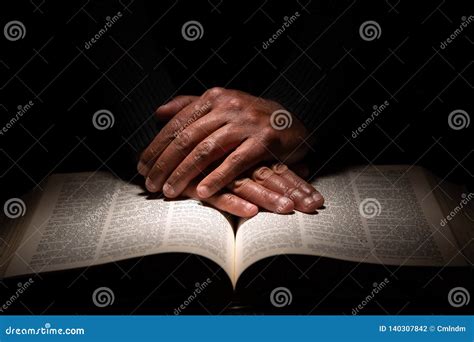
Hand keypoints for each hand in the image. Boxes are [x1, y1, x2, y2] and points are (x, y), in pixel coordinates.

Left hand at [138, 88, 308, 198]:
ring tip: (169, 191)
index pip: (177, 123)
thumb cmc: (251, 117)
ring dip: (185, 173)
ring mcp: (246, 123)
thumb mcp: (221, 105)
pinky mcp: (264, 140)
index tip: (142, 166)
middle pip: (187, 138)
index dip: (157, 146)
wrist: (292, 121)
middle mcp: (228, 106)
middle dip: (164, 163)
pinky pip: (235, 162)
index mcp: (214, 98)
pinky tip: (202, 192)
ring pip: (206, 150)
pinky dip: (217, 178)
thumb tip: (158, 113)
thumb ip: (189, 106)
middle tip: (149, 183)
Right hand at [181, 163, 323, 217]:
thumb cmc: (204, 151)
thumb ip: (269, 160)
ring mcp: (216, 170)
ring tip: (288, 209)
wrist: (164, 154)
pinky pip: (219, 195)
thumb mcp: (238, 154)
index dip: (297, 179)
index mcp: (244, 150)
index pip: (275, 166)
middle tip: (313, 205)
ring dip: (268, 197)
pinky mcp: (197, 183)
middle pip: (267, 174)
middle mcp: (233, 157)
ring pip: (246, 184)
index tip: (316, 197)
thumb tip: (306, 165)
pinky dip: (234, 203)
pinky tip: (250, 212)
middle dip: (291, 190)